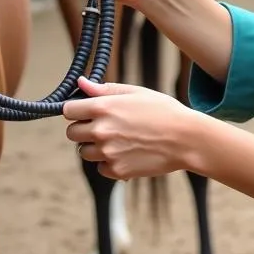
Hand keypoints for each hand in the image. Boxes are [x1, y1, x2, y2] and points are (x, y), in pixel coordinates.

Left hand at [63, 76, 197, 180]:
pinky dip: (108, 163)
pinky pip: (101, 168)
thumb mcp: (135, 92)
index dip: (75, 110)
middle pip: (71, 133)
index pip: (68, 110)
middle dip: (82, 129)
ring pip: (84, 152)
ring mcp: (108, 153)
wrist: (186, 138)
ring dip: (94, 147)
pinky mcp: (117, 171)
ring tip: (117, 140)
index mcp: (103, 107)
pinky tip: (126, 153)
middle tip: (103, 126)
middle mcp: (101, 130)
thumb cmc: (163, 110)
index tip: (84, 111)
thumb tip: (81, 83)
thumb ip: (104, 89)